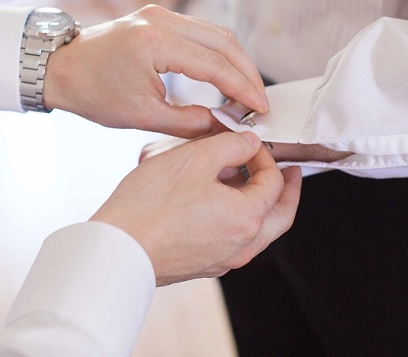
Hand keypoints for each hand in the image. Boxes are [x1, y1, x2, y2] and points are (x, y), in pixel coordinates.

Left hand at [43, 4, 268, 138]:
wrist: (60, 68)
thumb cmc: (92, 92)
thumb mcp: (142, 116)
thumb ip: (189, 122)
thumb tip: (225, 126)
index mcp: (155, 43)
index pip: (215, 64)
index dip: (243, 89)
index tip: (260, 109)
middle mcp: (160, 20)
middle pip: (224, 41)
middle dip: (247, 73)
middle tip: (259, 102)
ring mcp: (159, 13)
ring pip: (216, 32)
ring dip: (236, 60)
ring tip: (245, 91)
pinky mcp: (158, 16)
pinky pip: (200, 30)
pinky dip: (218, 52)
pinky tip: (225, 74)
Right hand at [91, 131, 301, 285]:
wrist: (118, 249)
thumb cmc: (149, 207)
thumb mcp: (194, 157)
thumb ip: (231, 144)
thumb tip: (248, 142)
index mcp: (247, 218)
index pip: (274, 182)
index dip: (265, 155)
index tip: (249, 142)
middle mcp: (242, 245)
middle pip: (280, 215)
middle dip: (286, 189)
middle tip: (289, 172)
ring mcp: (224, 259)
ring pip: (259, 230)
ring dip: (261, 203)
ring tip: (247, 181)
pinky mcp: (204, 264)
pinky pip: (235, 239)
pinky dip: (238, 217)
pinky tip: (217, 199)